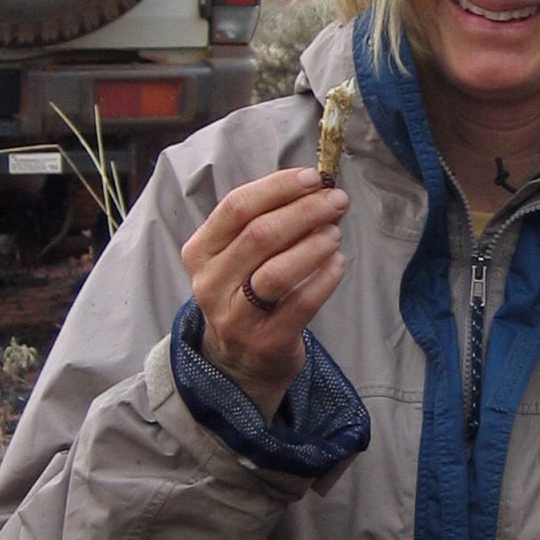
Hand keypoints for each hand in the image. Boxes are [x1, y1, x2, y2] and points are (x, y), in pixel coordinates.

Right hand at [181, 168, 348, 417]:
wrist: (239, 362)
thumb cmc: (245, 293)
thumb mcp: (238, 256)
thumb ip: (266, 221)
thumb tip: (314, 188)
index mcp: (201, 251)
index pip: (236, 207)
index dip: (278, 187)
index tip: (313, 177)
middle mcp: (211, 283)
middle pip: (259, 235)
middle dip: (304, 211)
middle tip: (337, 201)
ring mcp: (235, 317)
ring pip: (277, 271)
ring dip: (313, 244)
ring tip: (336, 233)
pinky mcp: (265, 342)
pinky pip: (300, 304)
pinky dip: (324, 279)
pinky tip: (338, 263)